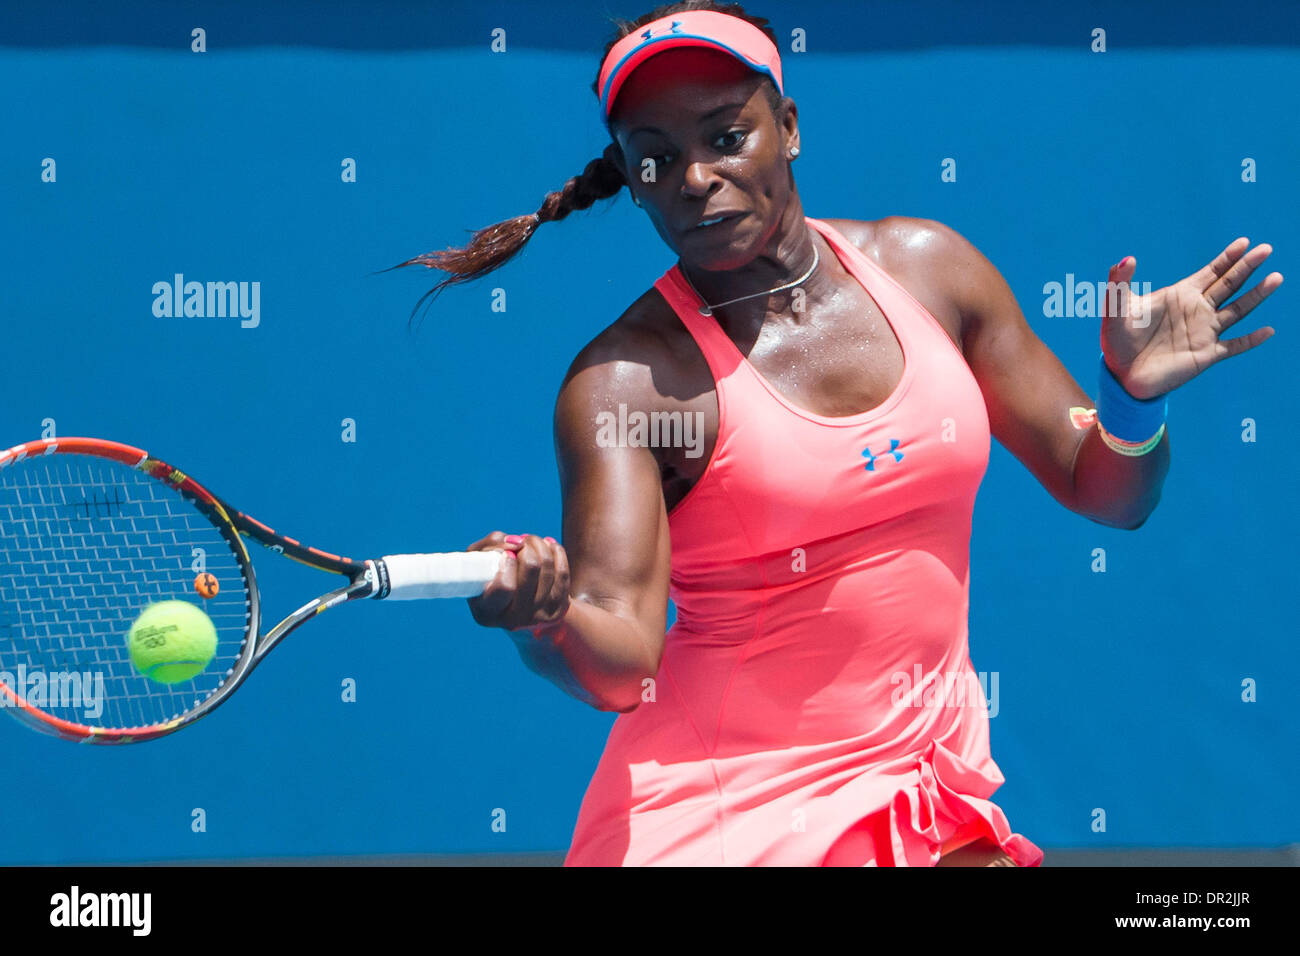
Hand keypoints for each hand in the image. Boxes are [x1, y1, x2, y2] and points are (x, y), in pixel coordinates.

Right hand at [465, 531, 570, 634]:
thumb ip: (490, 545)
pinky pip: (562, 574)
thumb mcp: (479, 561)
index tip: (508, 553)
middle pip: (531, 569)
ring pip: (548, 568)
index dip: (509, 562)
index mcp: (487, 613)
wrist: (518, 605)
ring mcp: (537, 618)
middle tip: (521, 541)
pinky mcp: (557, 611)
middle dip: (527, 546)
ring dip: (540, 545)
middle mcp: (513, 620)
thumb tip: (518, 542)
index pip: (505, 586)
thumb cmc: (490, 577)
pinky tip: (549, 545)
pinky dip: (556, 553)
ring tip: (531, 540)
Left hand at [1100, 239, 1281, 398]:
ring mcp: (1205, 332)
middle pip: (1229, 284)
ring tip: (1276, 277)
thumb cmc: (1117, 339)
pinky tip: (1268, 331)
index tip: (1245, 242)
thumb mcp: (1117, 308)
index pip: (1210, 272)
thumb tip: (1126, 259)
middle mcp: (1197, 310)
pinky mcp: (1206, 355)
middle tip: (1266, 249)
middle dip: (1247, 267)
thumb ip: (1120, 283)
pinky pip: (1234, 345)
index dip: (1227, 257)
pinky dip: (1251, 339)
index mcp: (1180, 295)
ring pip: (1238, 310)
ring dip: (1257, 295)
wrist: (1121, 374)